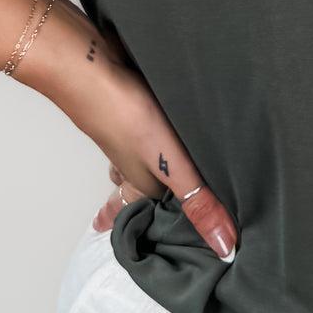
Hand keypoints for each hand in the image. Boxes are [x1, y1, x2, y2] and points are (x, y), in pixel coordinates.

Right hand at [45, 0, 238, 261]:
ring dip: (143, 162)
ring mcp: (129, 128)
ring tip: (156, 167)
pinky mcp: (134, 101)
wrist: (89, 66)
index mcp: (140, 180)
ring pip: (136, 153)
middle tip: (136, 208)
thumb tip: (224, 246)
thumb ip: (197, 200)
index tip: (129, 239)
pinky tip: (164, 114)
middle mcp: (131, 158)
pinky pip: (143, 122)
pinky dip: (151, 127)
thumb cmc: (126, 117)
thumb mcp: (169, 165)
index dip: (136, 225)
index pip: (139, 211)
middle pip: (134, 184)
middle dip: (136, 198)